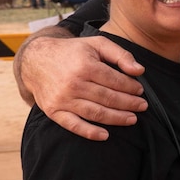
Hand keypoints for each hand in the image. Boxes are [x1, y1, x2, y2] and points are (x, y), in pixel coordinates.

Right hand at [19, 35, 147, 140]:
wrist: (37, 60)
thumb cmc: (73, 52)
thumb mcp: (97, 44)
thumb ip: (121, 55)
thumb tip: (140, 71)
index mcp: (85, 66)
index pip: (115, 81)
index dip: (131, 87)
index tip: (141, 91)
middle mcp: (73, 84)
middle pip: (108, 98)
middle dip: (129, 104)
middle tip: (142, 106)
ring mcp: (62, 99)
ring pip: (95, 113)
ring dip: (116, 118)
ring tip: (132, 119)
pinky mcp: (53, 111)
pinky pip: (73, 125)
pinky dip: (90, 132)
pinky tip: (105, 135)